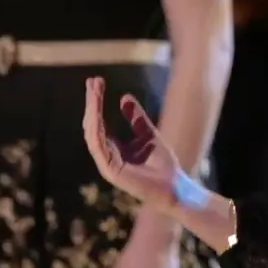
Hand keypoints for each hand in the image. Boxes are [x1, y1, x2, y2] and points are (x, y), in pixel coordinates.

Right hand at [81, 77, 183, 213]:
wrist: (175, 186)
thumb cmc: (163, 165)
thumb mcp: (148, 134)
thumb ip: (135, 118)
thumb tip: (124, 96)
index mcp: (113, 149)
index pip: (99, 123)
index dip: (96, 103)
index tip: (96, 82)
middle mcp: (106, 156)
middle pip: (92, 125)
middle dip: (92, 103)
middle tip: (93, 81)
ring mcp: (106, 164)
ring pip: (93, 133)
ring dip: (92, 111)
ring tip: (94, 91)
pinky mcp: (111, 170)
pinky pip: (99, 145)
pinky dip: (96, 127)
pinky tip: (96, 112)